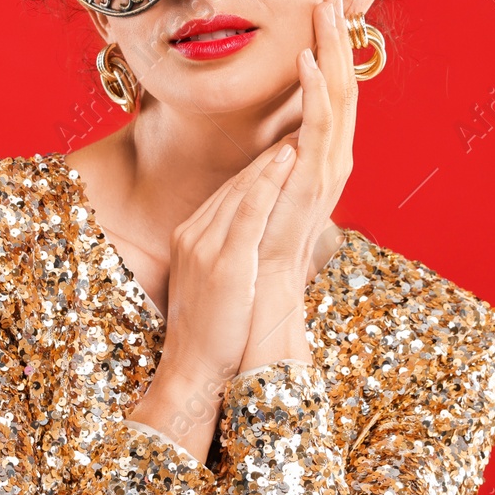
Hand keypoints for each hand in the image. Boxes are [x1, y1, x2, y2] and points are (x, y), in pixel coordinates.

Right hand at [152, 135, 301, 392]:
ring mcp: (205, 245)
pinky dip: (268, 180)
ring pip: (244, 188)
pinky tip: (288, 157)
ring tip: (303, 127)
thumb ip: (233, 256)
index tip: (289, 144)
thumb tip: (257, 241)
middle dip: (271, 153)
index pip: (231, 193)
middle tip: (303, 123)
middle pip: (238, 183)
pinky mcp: (223, 260)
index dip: (262, 167)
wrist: (193, 371)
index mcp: (192, 237)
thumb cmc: (212, 335)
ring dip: (275, 156)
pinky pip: (248, 210)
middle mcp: (194, 233)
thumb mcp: (218, 285)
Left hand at [255, 0, 358, 291]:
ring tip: (325, 12)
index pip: (332, 91)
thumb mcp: (267, 187)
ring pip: (338, 97)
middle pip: (343, 85)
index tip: (325, 11)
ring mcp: (328, 169)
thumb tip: (276, 136)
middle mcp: (333, 158)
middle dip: (338, 39)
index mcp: (323, 156)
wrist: (261, 291)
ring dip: (332, 52)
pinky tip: (309, 62)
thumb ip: (276, 158)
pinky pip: (320, 127)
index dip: (332, 50)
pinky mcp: (313, 181)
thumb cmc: (259, 243)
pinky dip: (316, 92)